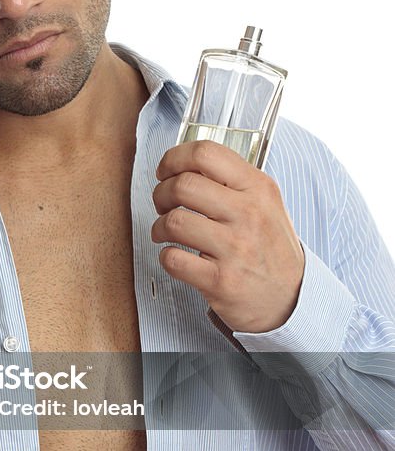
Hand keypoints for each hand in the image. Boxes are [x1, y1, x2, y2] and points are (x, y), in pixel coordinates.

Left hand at [152, 140, 304, 332]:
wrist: (292, 297)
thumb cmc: (269, 246)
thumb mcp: (265, 203)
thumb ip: (231, 180)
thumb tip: (184, 164)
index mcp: (257, 188)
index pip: (206, 153)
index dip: (174, 158)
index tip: (165, 171)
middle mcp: (248, 214)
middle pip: (183, 185)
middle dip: (161, 193)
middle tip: (162, 204)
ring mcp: (236, 248)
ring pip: (174, 222)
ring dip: (159, 226)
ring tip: (165, 232)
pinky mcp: (221, 281)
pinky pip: (174, 259)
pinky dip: (166, 256)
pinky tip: (175, 256)